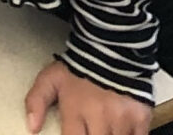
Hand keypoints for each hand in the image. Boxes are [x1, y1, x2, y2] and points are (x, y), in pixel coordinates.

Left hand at [23, 60, 148, 134]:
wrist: (111, 47)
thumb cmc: (79, 66)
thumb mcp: (50, 79)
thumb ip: (36, 101)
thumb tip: (32, 127)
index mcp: (75, 111)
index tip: (76, 133)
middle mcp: (99, 118)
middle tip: (91, 130)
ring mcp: (122, 119)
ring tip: (105, 129)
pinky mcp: (141, 117)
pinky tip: (122, 132)